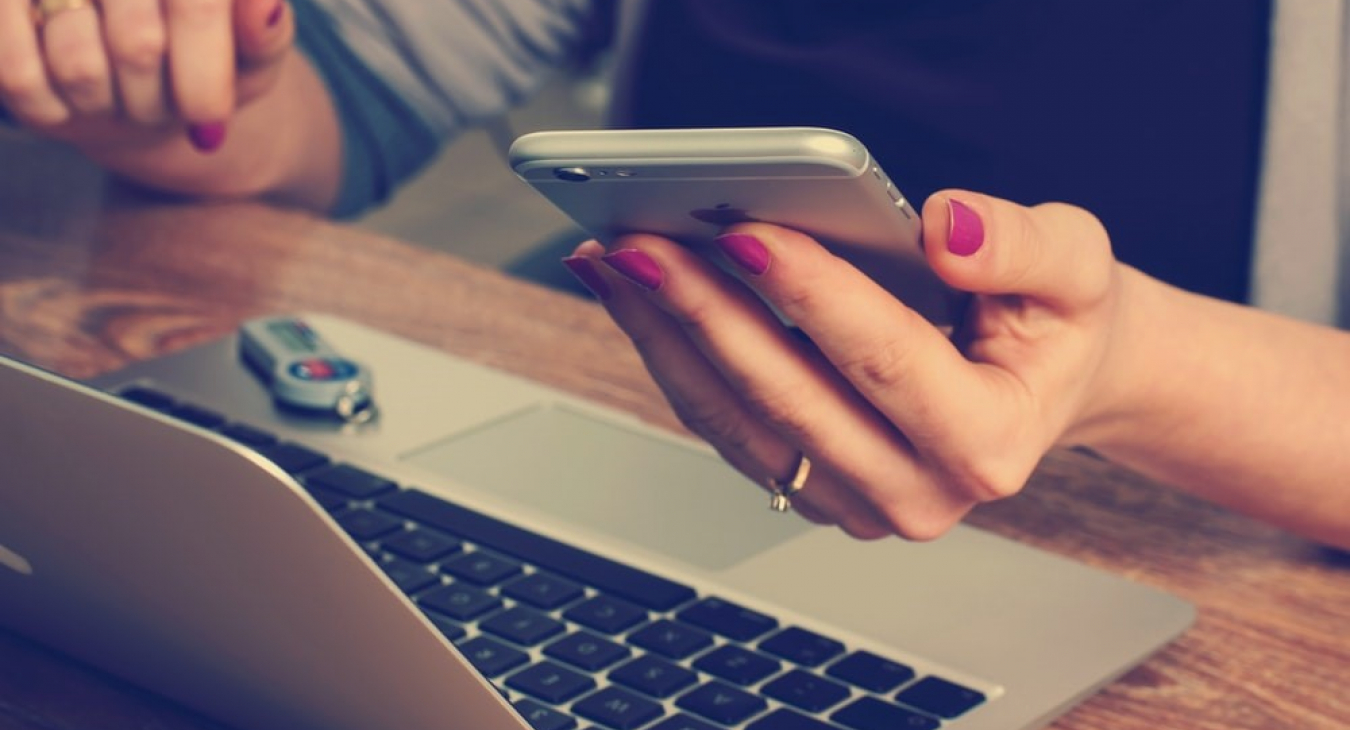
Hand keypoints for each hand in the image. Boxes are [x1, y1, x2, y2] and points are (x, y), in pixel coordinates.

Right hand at [0, 0, 293, 151]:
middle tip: (163, 103)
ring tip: (121, 92)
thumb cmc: (205, 59)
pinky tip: (74, 99)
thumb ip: (263, 34)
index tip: (209, 126)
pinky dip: (55, 109)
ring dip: (109, 106)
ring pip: (80, 67)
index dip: (203, 80)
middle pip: (138, 47)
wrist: (143, 77)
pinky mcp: (2, 10)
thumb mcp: (250, 55)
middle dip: (158, 102)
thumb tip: (263, 6)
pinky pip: (19, 77)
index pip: (194, 7)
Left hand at [564, 191, 1128, 540]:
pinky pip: (727, 428)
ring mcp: (857, 503)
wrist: (1047, 382)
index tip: (745, 232)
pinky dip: (676, 359)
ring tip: (615, 263)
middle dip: (705, 313)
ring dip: (667, 338)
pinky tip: (640, 299)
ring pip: (738, 422)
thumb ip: (1022, 245)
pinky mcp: (813, 489)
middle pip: (789, 399)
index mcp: (989, 442)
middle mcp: (918, 493)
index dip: (811, 295)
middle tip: (640, 244)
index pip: (884, 360)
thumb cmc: (1056, 324)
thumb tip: (944, 229)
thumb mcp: (1077, 267)